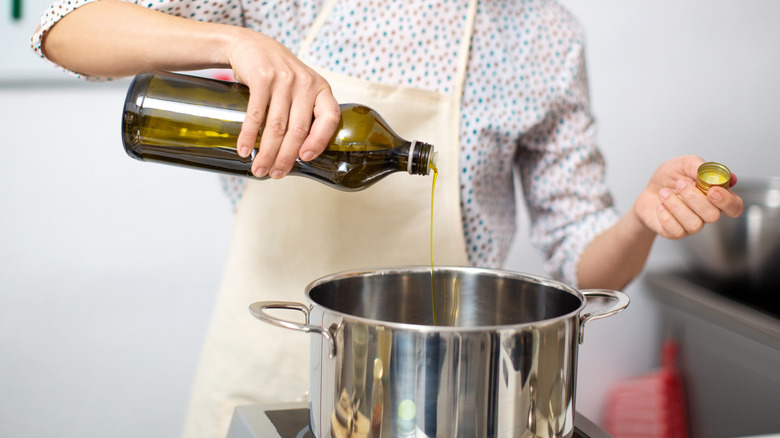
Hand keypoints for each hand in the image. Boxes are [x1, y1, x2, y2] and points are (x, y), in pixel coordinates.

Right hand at [227, 29, 340, 178]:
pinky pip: (256, 114)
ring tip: (259, 169)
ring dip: (266, 152)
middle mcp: (305, 84)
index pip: (329, 118)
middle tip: (276, 174)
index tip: (305, 159)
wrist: (251, 46)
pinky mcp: (262, 78)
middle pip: (298, 129)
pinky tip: (244, 150)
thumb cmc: (279, 74)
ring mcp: (284, 80)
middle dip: (286, 157)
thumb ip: (305, 113)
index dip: (320, 141)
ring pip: (277, 126)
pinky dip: (248, 135)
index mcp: (321, 89)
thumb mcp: (301, 88)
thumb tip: (298, 154)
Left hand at [633, 155, 743, 239]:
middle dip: (694, 198)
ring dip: (676, 205)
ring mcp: (692, 225)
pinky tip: (660, 205)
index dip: (727, 201)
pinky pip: (676, 231)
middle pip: (713, 216)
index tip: (712, 190)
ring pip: (694, 224)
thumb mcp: (683, 164)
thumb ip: (700, 167)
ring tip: (664, 193)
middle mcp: (707, 213)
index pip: (734, 206)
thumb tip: (721, 175)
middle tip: (680, 183)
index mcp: (715, 196)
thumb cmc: (669, 178)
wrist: (649, 191)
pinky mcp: (676, 233)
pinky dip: (665, 215)